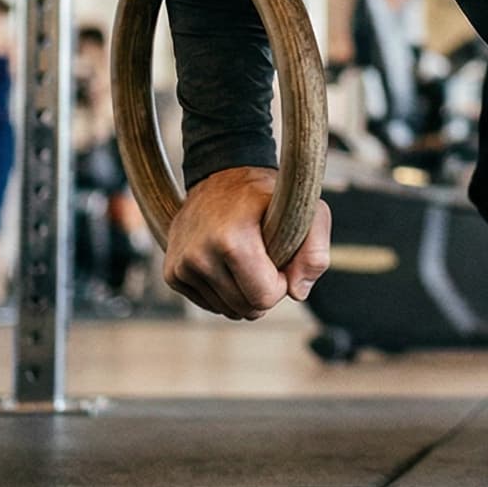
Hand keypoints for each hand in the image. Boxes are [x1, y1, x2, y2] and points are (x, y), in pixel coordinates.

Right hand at [161, 166, 331, 320]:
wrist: (222, 176)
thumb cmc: (268, 196)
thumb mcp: (306, 211)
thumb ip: (315, 252)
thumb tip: (297, 293)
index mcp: (230, 240)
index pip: (265, 297)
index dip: (281, 282)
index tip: (279, 257)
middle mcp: (198, 255)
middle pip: (246, 309)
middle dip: (263, 289)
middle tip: (263, 257)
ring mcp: (181, 266)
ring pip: (228, 310)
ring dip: (244, 292)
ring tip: (245, 258)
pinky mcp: (172, 273)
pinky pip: (210, 305)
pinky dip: (225, 291)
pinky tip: (228, 264)